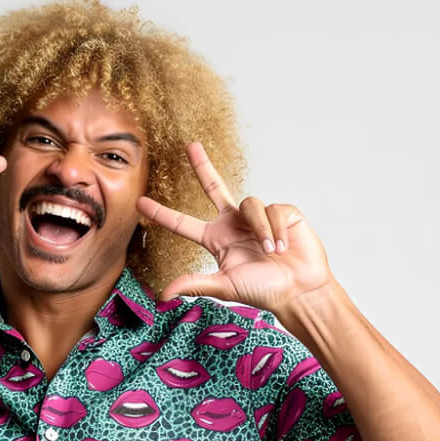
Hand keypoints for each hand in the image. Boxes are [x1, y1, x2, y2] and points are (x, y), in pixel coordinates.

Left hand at [137, 141, 332, 309]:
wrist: (299, 290)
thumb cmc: (263, 291)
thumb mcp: (225, 287)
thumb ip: (195, 284)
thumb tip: (164, 294)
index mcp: (216, 239)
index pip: (182, 223)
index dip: (162, 213)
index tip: (140, 203)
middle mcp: (233, 224)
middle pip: (214, 187)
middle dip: (203, 166)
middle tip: (190, 146)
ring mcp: (257, 217)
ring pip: (249, 203)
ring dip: (260, 230)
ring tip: (272, 253)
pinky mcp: (282, 212)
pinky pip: (272, 210)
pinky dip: (276, 230)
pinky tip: (284, 246)